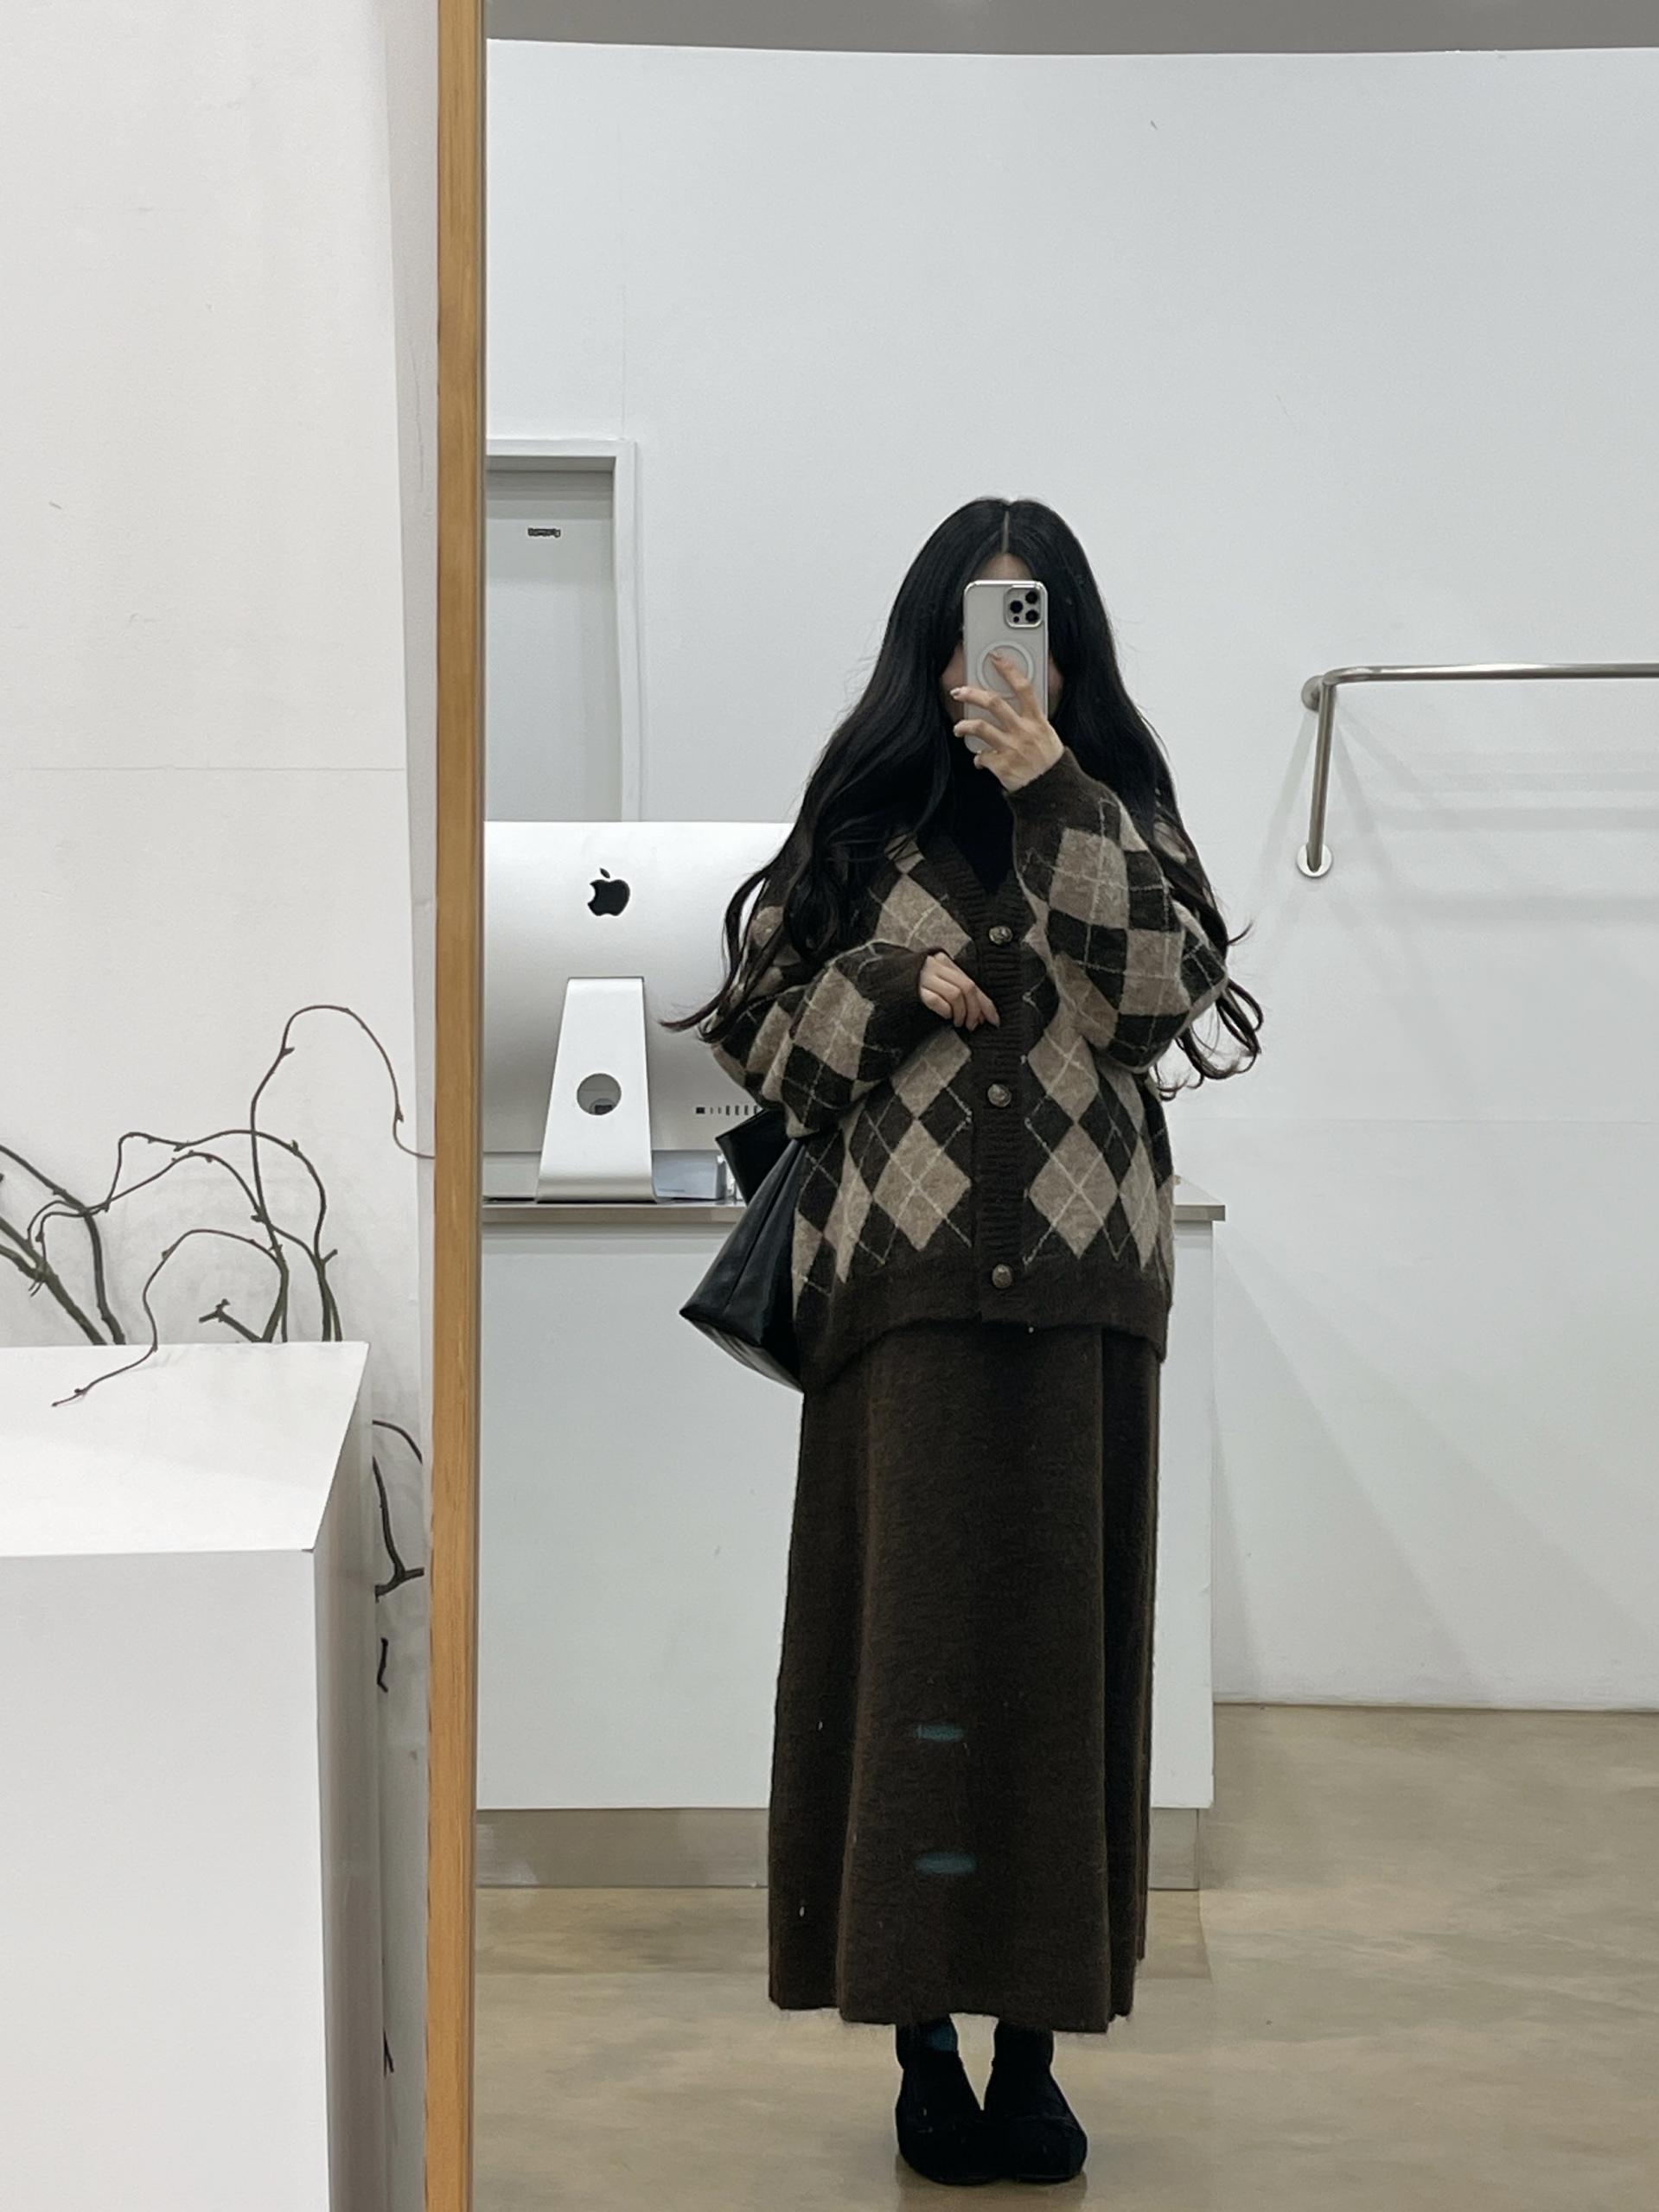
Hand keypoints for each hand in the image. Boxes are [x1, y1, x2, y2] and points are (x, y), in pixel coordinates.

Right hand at [919, 951, 999, 1028]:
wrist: (883, 978)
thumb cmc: (915, 984)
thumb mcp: (938, 980)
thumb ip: (958, 989)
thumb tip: (983, 1012)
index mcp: (945, 963)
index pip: (973, 983)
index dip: (986, 1003)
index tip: (993, 1020)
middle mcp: (936, 966)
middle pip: (967, 988)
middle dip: (975, 1010)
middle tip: (974, 1025)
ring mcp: (925, 977)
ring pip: (956, 994)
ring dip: (962, 1013)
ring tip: (959, 1023)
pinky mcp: (915, 990)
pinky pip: (937, 1000)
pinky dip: (946, 1011)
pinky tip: (946, 1016)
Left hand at [949, 651, 1064, 790]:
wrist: (1052, 791)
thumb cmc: (1049, 762)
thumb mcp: (1048, 734)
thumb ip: (1031, 719)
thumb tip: (1015, 704)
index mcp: (1037, 721)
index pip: (1024, 688)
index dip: (1009, 670)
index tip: (996, 658)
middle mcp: (1023, 732)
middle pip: (994, 703)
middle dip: (973, 694)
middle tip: (960, 692)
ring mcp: (1012, 749)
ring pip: (980, 728)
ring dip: (964, 726)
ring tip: (959, 728)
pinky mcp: (1002, 766)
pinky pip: (981, 757)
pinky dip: (978, 758)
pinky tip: (981, 759)